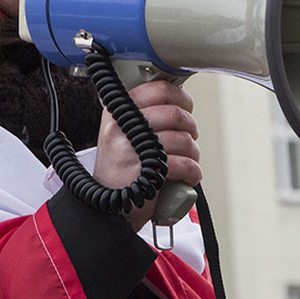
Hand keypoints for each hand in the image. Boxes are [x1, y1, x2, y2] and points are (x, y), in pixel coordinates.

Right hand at [93, 80, 200, 230]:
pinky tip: (187, 176)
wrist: (105, 208)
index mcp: (117, 112)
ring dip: (193, 154)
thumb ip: (144, 114)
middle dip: (191, 129)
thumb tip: (179, 99)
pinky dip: (193, 172)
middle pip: (176, 114)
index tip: (185, 109)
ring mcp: (131, 150)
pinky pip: (184, 164)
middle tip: (189, 139)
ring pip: (184, 140)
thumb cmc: (121, 170)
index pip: (158, 89)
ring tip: (187, 161)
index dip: (181, 98)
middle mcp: (121, 127)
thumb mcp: (122, 133)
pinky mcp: (144, 173)